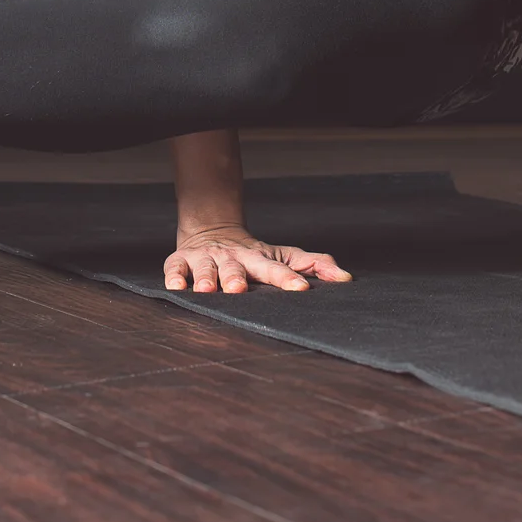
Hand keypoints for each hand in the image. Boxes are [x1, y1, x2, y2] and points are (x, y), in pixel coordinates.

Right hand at [164, 226, 351, 293]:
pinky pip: (175, 269)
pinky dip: (175, 277)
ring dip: (205, 278)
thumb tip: (347, 278)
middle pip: (235, 267)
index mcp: (259, 259)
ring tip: (207, 291)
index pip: (276, 269)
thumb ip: (315, 265)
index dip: (288, 278)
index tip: (301, 290)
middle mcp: (232, 257)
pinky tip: (177, 287)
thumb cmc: (254, 254)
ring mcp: (206, 259)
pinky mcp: (181, 262)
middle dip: (236, 277)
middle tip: (240, 289)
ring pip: (205, 268)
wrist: (213, 231)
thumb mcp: (284, 256)